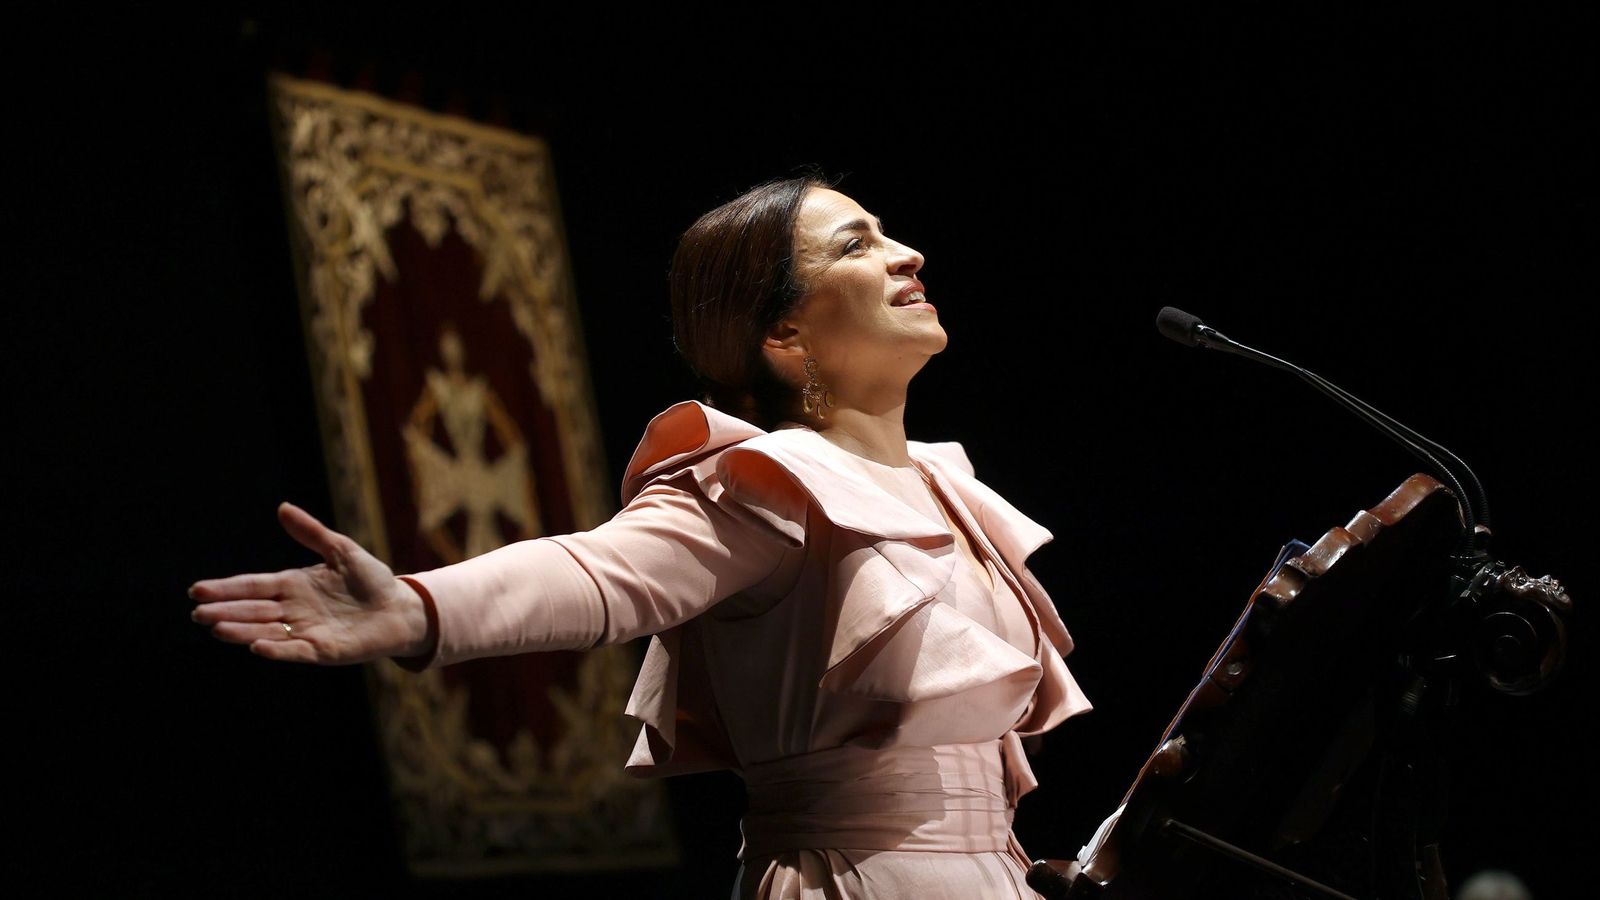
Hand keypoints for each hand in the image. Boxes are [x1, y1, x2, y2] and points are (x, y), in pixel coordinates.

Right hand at [190, 502, 430, 664]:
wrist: (402, 608)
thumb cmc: (372, 580)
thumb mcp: (341, 550)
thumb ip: (312, 533)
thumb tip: (283, 507)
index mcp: (293, 585)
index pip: (253, 586)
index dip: (226, 588)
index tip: (197, 589)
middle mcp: (293, 610)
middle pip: (252, 610)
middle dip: (225, 611)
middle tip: (197, 612)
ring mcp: (306, 631)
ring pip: (266, 631)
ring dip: (242, 631)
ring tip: (216, 628)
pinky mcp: (323, 650)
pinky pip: (295, 650)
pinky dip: (276, 649)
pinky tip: (256, 646)